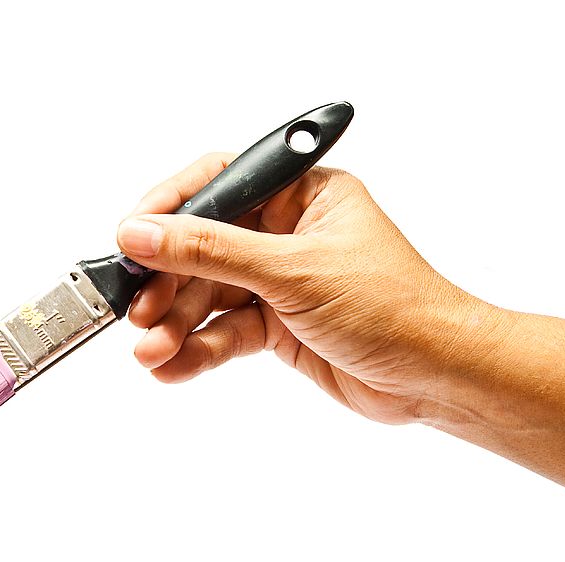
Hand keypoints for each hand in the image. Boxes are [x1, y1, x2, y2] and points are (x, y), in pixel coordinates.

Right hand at [116, 153, 485, 423]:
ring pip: (210, 295)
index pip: (220, 183)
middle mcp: (286, 233)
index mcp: (301, 195)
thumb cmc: (392, 306)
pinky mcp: (278, 326)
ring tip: (153, 352)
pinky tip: (173, 367)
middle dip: (168, 282)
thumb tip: (145, 233)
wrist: (434, 376)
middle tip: (138, 309)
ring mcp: (280, 282)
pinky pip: (225, 332)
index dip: (170, 207)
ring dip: (177, 324)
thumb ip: (212, 251)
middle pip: (204, 247)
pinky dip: (198, 350)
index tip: (131, 235)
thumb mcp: (292, 271)